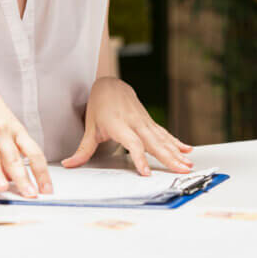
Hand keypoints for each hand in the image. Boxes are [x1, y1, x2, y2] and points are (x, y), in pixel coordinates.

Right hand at [0, 79, 51, 197]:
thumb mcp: (9, 133)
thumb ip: (12, 156)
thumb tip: (15, 180)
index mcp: (17, 133)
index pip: (34, 154)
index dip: (42, 172)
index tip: (47, 189)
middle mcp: (2, 132)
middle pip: (14, 158)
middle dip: (23, 178)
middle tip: (29, 194)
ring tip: (1, 187)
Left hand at [61, 77, 193, 175]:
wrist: (110, 85)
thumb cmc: (99, 105)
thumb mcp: (90, 128)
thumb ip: (82, 150)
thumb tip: (69, 164)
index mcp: (120, 125)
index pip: (132, 144)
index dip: (139, 158)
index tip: (146, 172)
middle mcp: (135, 123)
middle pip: (154, 143)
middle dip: (169, 157)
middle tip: (181, 170)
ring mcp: (145, 122)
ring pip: (163, 139)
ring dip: (177, 152)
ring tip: (188, 164)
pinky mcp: (150, 122)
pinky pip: (165, 133)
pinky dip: (177, 142)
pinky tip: (187, 150)